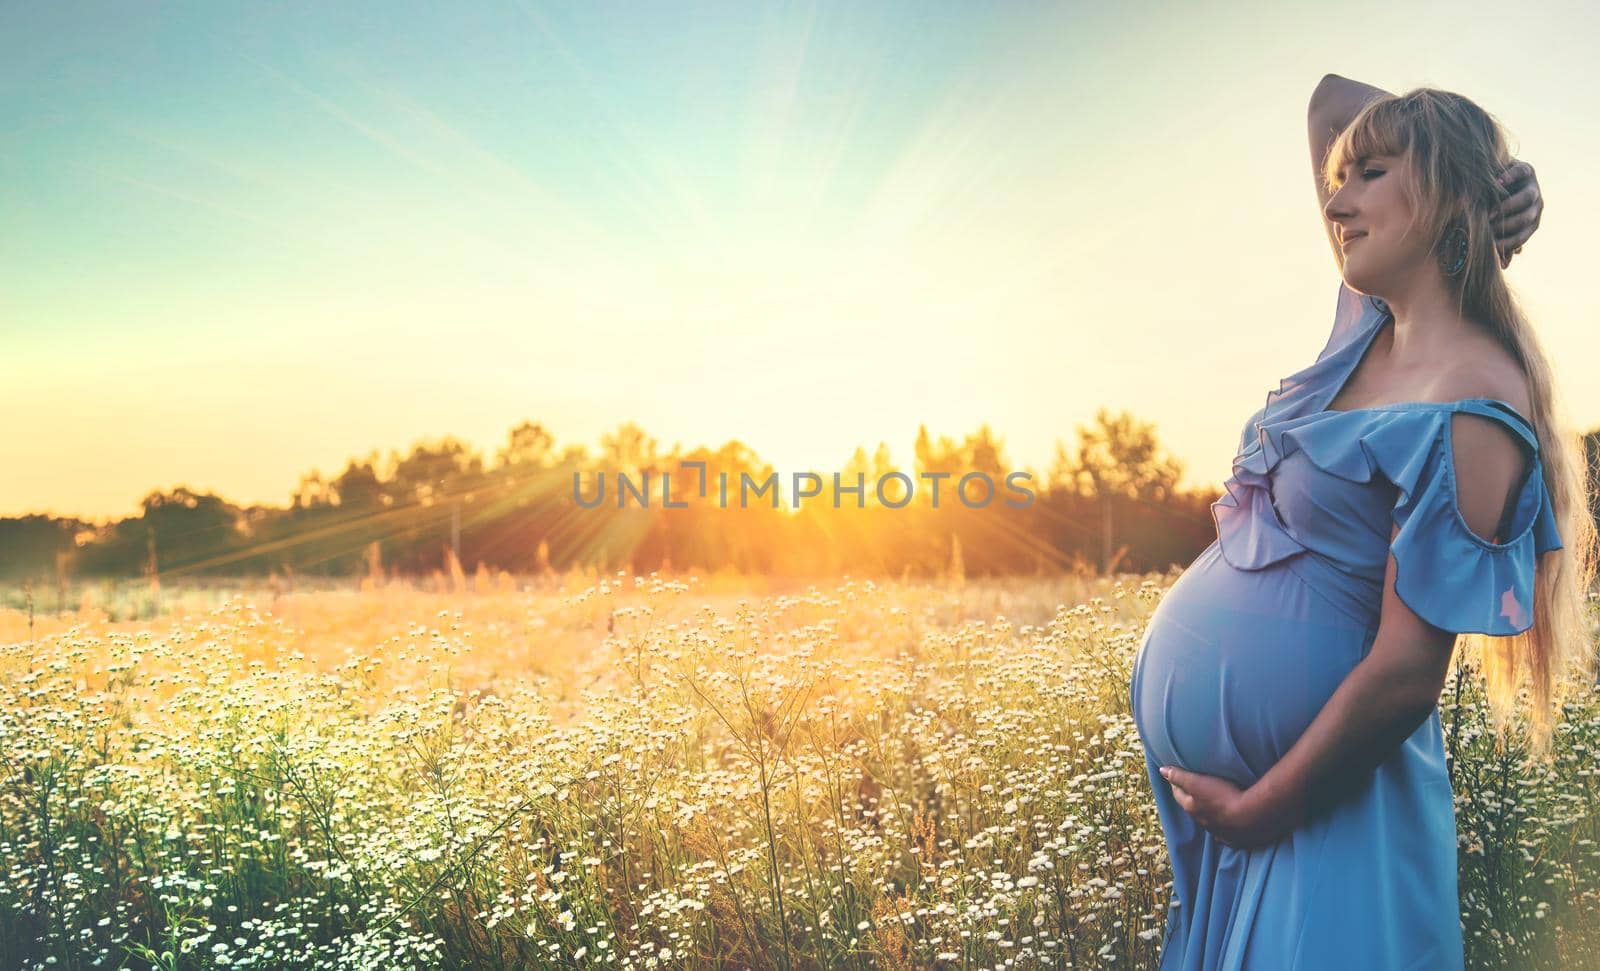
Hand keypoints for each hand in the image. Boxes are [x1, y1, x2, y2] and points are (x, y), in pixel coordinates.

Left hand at [1160, 765, 1286, 849]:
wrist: (1253, 816)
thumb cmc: (1224, 796)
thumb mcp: (1198, 782)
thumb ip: (1179, 776)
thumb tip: (1161, 770)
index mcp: (1193, 808)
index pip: (1179, 795)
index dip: (1177, 785)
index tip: (1177, 778)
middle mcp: (1203, 823)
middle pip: (1194, 810)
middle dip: (1192, 801)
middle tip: (1195, 791)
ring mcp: (1220, 833)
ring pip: (1209, 824)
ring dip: (1209, 816)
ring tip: (1213, 806)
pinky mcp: (1236, 840)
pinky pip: (1227, 837)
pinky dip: (1224, 831)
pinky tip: (1228, 828)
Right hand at [1491, 159, 1540, 269]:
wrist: (1499, 179)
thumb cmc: (1496, 207)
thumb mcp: (1499, 226)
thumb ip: (1503, 241)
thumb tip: (1505, 266)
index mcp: (1532, 222)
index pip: (1522, 235)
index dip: (1507, 242)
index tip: (1489, 245)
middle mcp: (1537, 205)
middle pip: (1527, 217)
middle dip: (1507, 224)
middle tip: (1487, 226)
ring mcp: (1533, 186)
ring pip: (1528, 197)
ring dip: (1509, 206)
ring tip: (1490, 211)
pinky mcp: (1527, 169)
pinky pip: (1521, 173)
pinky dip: (1509, 178)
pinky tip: (1496, 183)